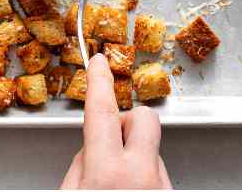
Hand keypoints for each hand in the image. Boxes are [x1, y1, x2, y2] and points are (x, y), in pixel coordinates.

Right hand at [61, 54, 171, 188]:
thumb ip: (79, 167)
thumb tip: (89, 151)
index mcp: (108, 171)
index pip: (103, 111)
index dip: (99, 81)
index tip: (99, 63)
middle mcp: (142, 176)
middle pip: (144, 119)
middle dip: (127, 121)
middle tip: (112, 141)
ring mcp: (162, 187)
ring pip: (151, 151)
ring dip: (133, 159)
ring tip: (117, 183)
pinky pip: (157, 175)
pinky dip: (142, 179)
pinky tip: (129, 191)